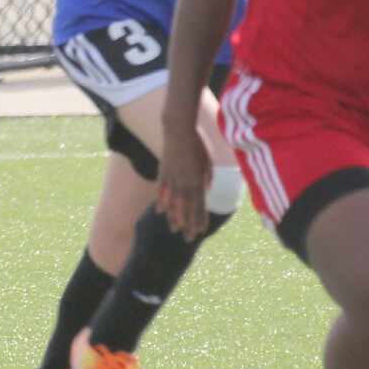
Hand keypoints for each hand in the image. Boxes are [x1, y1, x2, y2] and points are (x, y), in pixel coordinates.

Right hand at [156, 125, 212, 240]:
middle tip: (189, 239)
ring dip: (174, 218)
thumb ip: (208, 177)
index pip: (199, 206)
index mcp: (197, 181)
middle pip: (187, 209)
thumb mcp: (208, 160)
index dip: (200, 219)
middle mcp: (184, 184)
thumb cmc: (198, 143)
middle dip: (189, 225)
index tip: (201, 231)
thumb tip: (207, 191)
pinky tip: (160, 211)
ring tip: (175, 229)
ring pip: (173, 204)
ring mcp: (172, 179)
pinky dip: (161, 201)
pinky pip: (161, 191)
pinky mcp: (163, 173)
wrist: (179, 129)